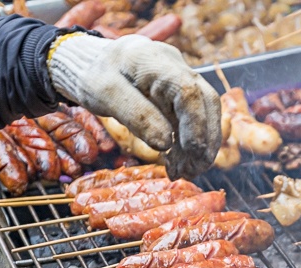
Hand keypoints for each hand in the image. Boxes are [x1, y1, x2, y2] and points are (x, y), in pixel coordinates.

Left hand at [47, 33, 221, 179]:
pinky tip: (177, 162)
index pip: (189, 91)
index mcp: (155, 61)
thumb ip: (135, 115)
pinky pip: (195, 121)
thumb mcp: (104, 94)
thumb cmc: (94, 75)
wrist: (93, 64)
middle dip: (204, 141)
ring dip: (200, 147)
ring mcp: (183, 81)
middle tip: (191, 171)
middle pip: (207, 103)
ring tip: (183, 172)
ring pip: (206, 114)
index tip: (191, 152)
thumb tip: (166, 143)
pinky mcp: (182, 97)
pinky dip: (190, 145)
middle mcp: (177, 67)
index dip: (196, 123)